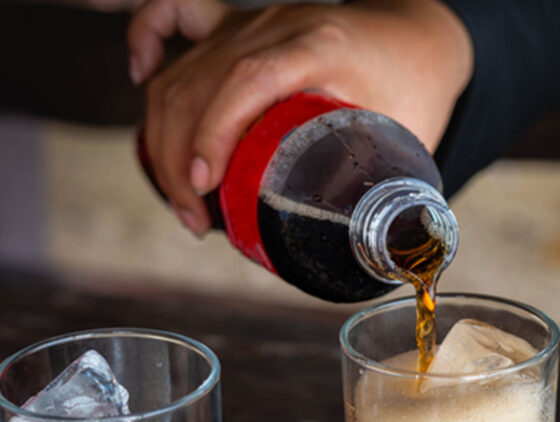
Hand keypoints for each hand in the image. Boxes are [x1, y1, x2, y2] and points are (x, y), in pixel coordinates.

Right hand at [128, 0, 472, 234]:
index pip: (246, 82)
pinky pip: (175, 14)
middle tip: (195, 221)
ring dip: (163, 137)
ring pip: (180, 70)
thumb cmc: (416, 87)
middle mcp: (276, 28)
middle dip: (179, 159)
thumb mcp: (408, 140)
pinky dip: (147, 41)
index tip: (202, 186)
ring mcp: (252, 23)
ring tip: (184, 201)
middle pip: (197, 82)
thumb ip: (387, 196)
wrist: (418, 38)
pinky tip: (141, 79)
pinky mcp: (240, 25)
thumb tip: (371, 259)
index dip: (213, 134)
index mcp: (320, 48)